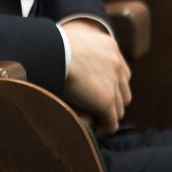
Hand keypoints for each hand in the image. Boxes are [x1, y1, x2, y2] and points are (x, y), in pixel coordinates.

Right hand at [60, 19, 130, 135]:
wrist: (49, 52)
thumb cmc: (48, 47)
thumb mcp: (70, 41)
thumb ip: (78, 50)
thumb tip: (65, 56)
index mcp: (109, 46)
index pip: (120, 71)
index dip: (111, 85)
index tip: (95, 94)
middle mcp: (116, 63)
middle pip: (123, 91)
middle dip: (112, 103)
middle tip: (94, 111)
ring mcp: (113, 82)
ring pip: (119, 109)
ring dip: (107, 117)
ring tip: (92, 123)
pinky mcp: (106, 100)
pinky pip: (111, 123)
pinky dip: (103, 129)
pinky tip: (90, 130)